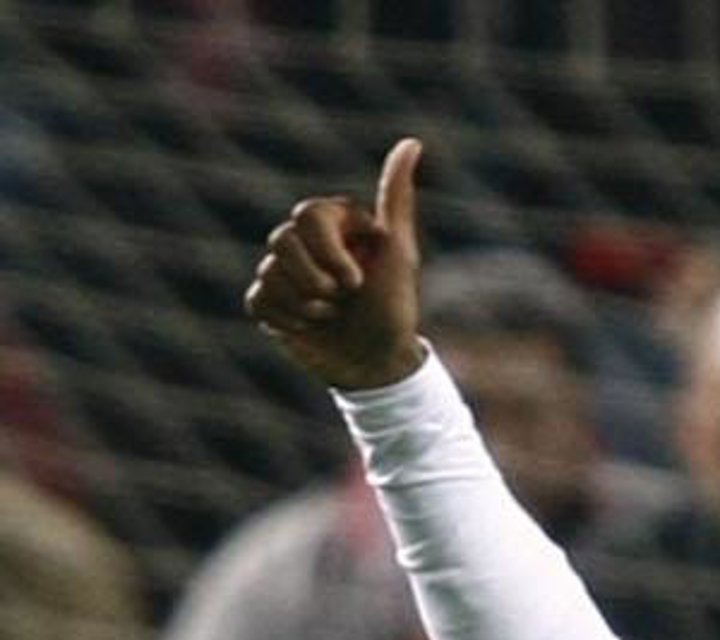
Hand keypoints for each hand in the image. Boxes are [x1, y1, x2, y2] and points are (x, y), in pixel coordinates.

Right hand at [244, 137, 425, 392]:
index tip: (356, 281)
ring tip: (330, 316)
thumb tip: (412, 142)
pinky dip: (285, 320)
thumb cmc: (394, 309)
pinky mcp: (270, 303)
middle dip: (316, 281)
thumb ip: (395, 199)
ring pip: (268, 272)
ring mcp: (284, 271)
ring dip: (305, 304)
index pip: (306, 213)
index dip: (327, 253)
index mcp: (332, 222)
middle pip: (280, 240)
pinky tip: (309, 328)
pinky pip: (257, 300)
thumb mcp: (399, 253)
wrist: (378, 366)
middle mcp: (304, 241)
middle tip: (343, 300)